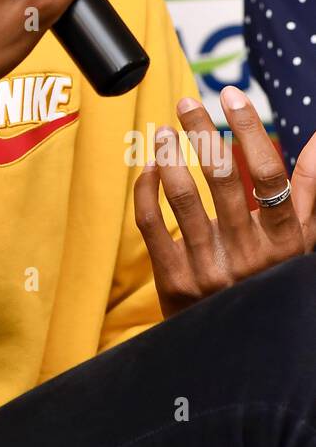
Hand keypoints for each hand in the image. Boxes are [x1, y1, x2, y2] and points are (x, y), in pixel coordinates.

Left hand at [134, 86, 315, 319]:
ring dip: (168, 155)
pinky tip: (148, 169)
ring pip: (182, 197)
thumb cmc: (273, 280)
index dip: (250, 129)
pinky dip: (146, 191)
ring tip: (162, 131)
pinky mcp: (174, 282)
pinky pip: (152, 225)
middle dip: (201, 131)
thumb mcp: (301, 241)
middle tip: (186, 102)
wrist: (236, 351)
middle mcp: (248, 255)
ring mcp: (209, 270)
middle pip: (221, 177)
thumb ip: (309, 189)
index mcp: (284, 240)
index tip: (232, 95)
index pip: (269, 174)